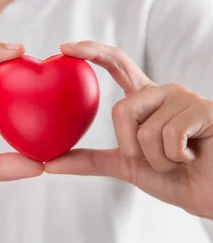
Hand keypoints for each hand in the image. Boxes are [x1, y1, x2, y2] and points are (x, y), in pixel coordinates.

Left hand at [46, 41, 212, 218]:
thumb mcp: (125, 165)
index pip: (117, 64)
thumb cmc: (175, 176)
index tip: (64, 48)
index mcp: (145, 99)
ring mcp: (185, 98)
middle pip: (121, 109)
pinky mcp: (204, 110)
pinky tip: (194, 156)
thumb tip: (47, 163)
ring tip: (180, 158)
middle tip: (155, 160)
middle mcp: (164, 92)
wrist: (211, 194)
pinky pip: (167, 135)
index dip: (92, 52)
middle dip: (131, 146)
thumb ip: (89, 160)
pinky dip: (174, 158)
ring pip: (144, 130)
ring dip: (157, 159)